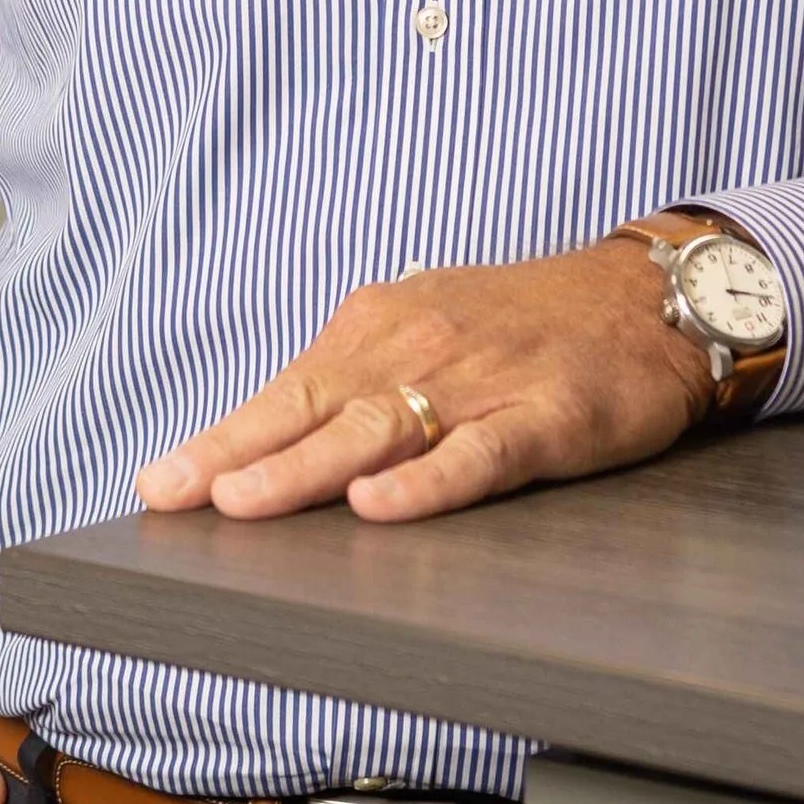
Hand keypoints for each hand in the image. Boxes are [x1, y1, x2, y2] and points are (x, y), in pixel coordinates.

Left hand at [134, 230, 717, 526]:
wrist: (644, 299)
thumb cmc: (524, 326)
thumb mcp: (427, 332)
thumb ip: (357, 384)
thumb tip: (268, 445)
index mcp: (381, 327)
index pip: (287, 390)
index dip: (221, 439)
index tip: (158, 483)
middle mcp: (419, 347)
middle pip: (315, 408)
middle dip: (238, 455)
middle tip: (176, 495)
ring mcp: (481, 380)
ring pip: (379, 429)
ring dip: (306, 468)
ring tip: (244, 501)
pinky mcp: (545, 415)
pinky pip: (479, 453)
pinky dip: (427, 482)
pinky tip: (382, 504)